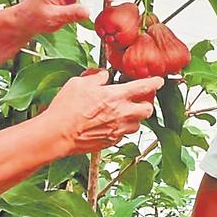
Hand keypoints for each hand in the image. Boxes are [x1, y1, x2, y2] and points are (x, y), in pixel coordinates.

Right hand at [43, 70, 162, 153]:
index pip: (145, 87)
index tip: (158, 80)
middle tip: (140, 98)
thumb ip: (96, 77)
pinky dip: (121, 128)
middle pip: (148, 109)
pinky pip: (123, 134)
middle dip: (147, 102)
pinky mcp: (110, 142)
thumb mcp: (79, 83)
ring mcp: (118, 130)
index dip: (155, 82)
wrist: (57, 135)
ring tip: (123, 112)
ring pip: (137, 124)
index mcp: (116, 96)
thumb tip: (104, 75)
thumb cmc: (66, 109)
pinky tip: (110, 123)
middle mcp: (122, 114)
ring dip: (134, 117)